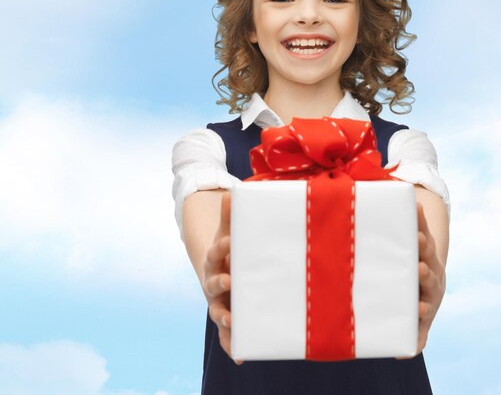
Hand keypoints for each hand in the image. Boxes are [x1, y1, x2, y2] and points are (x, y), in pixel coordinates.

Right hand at [202, 190, 242, 364]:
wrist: (223, 271)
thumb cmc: (232, 249)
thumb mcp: (230, 232)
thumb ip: (232, 216)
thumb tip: (233, 190)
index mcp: (215, 259)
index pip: (216, 252)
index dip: (221, 248)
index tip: (227, 243)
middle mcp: (214, 282)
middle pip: (213, 283)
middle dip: (220, 282)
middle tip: (229, 280)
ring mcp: (219, 301)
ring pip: (218, 310)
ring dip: (224, 316)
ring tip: (230, 320)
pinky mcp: (229, 318)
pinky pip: (228, 335)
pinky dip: (232, 346)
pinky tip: (240, 357)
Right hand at [396, 200, 445, 359]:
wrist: (431, 278)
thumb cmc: (419, 301)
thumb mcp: (419, 321)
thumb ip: (415, 336)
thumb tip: (404, 355)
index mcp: (429, 298)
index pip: (427, 303)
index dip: (424, 307)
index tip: (420, 308)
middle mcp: (432, 276)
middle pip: (430, 274)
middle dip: (425, 272)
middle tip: (420, 269)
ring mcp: (429, 256)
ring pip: (427, 248)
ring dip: (423, 240)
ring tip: (417, 233)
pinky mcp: (424, 238)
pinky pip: (422, 226)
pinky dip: (419, 216)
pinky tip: (416, 203)